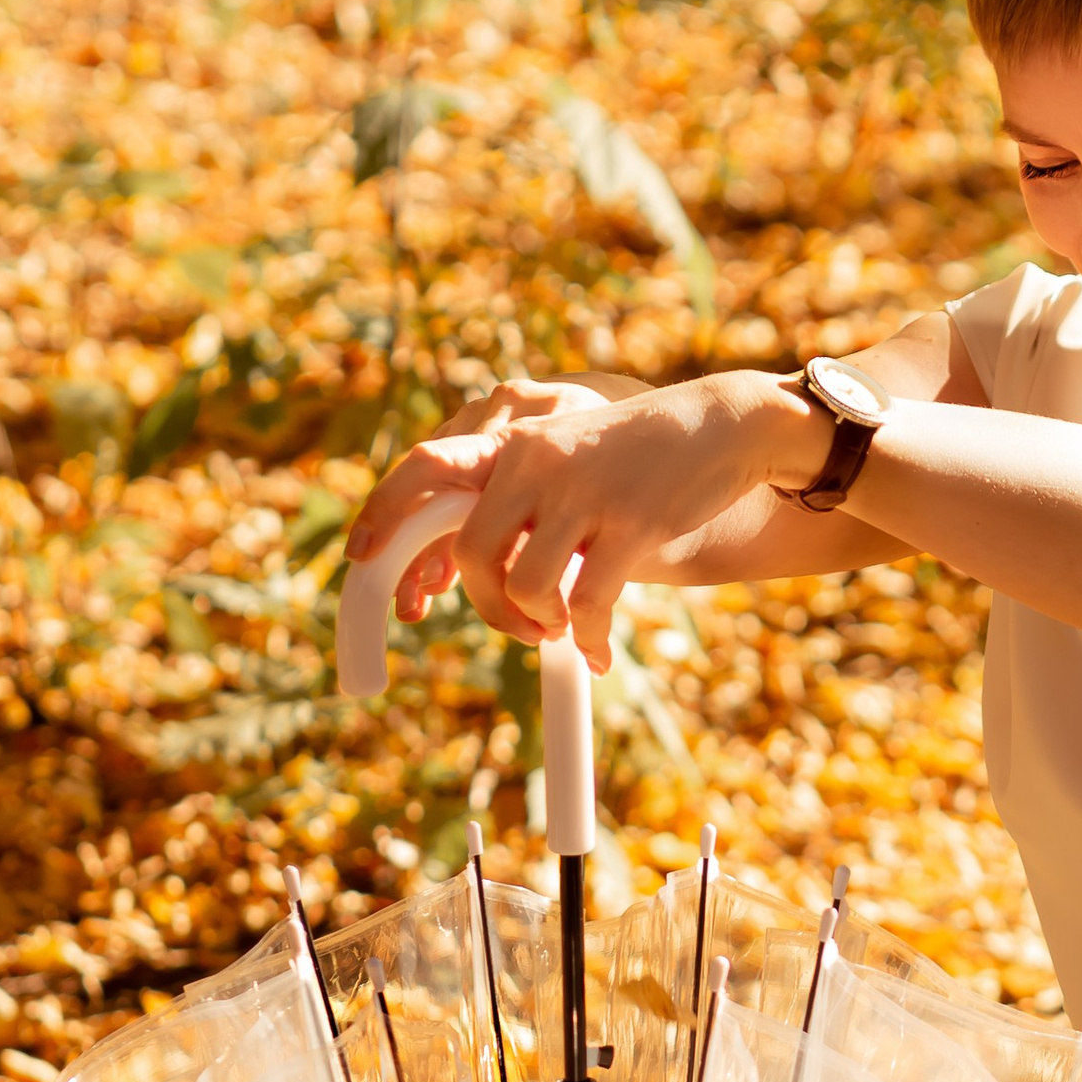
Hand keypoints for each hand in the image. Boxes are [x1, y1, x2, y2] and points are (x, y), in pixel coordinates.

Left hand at [347, 373, 803, 664]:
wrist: (724, 428)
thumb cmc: (643, 457)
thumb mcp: (568, 459)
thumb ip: (521, 498)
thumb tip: (481, 568)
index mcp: (514, 444)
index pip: (423, 472)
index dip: (382, 518)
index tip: (358, 560)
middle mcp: (537, 463)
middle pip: (469, 551)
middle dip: (488, 608)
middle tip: (522, 629)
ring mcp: (582, 493)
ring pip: (524, 585)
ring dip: (538, 624)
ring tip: (567, 630)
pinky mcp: (629, 524)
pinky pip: (589, 603)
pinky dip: (588, 639)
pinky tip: (600, 653)